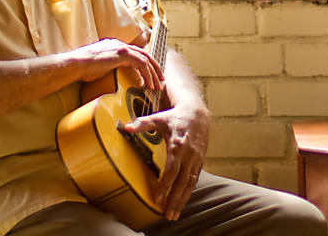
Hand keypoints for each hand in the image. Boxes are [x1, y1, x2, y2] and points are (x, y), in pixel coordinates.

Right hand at [69, 39, 163, 90]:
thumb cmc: (82, 69)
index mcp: (114, 46)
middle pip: (144, 54)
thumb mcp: (100, 68)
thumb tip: (118, 78)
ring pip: (145, 59)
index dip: (145, 65)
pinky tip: (147, 83)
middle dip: (154, 68)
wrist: (75, 64)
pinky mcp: (121, 53)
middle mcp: (119, 44)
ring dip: (153, 73)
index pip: (135, 53)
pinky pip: (140, 63)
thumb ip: (111, 69)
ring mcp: (121, 47)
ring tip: (156, 86)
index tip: (150, 76)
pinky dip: (146, 74)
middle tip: (160, 80)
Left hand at [125, 102, 209, 220]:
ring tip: (174, 214)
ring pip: (190, 183)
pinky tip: (181, 203)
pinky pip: (194, 180)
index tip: (157, 197)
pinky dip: (188, 193)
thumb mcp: (158, 118)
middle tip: (167, 214)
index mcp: (178, 145)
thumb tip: (127, 127)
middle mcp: (189, 154)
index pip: (172, 169)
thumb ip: (142, 124)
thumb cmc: (175, 117)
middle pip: (182, 181)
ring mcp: (196, 159)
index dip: (165, 184)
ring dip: (182, 200)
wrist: (197, 113)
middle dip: (175, 199)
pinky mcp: (200, 162)